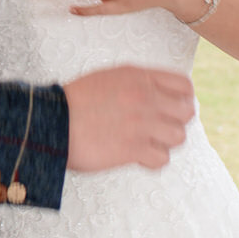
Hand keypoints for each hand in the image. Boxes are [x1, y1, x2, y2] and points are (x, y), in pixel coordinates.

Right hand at [61, 66, 195, 172]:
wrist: (51, 120)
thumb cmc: (74, 101)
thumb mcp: (108, 77)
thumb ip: (137, 83)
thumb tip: (158, 95)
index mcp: (138, 76)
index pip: (184, 86)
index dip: (182, 99)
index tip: (170, 109)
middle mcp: (145, 97)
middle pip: (187, 113)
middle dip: (175, 122)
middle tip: (158, 128)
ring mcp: (141, 123)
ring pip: (179, 137)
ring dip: (164, 142)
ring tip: (146, 143)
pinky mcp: (133, 148)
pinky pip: (162, 159)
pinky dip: (152, 161)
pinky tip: (136, 156)